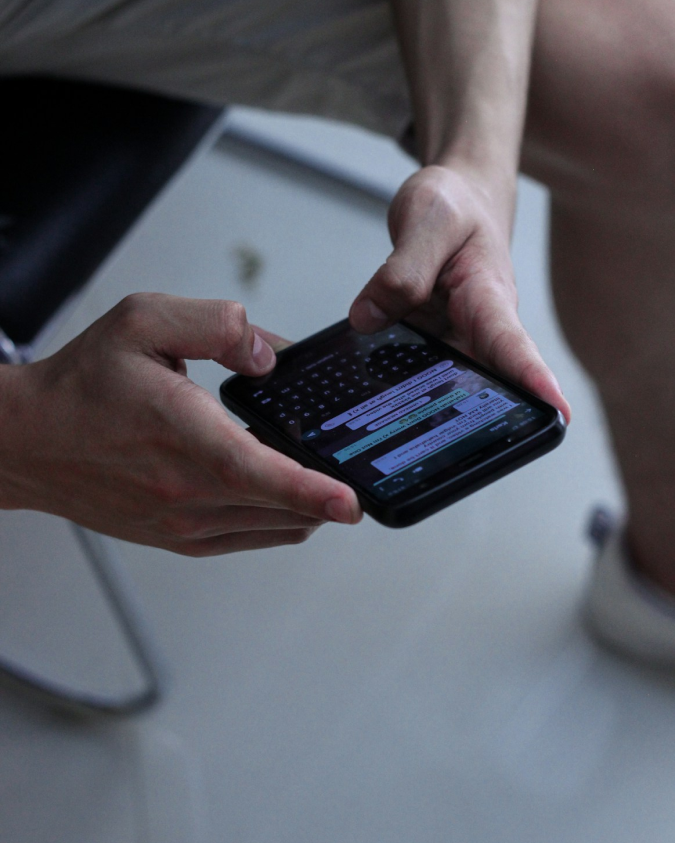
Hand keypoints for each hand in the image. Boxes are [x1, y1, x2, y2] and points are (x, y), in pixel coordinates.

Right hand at [0, 294, 360, 554]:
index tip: (351, 502)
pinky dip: (282, 518)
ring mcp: (183, 524)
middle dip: (327, 486)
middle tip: (349, 458)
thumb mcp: (143, 321)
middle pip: (280, 504)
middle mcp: (182, 491)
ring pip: (276, 526)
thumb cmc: (83, 384)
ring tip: (318, 468)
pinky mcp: (181, 541)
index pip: (253, 470)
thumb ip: (217, 324)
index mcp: (178, 433)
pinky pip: (253, 537)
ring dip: (308, 503)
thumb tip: (270, 355)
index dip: (308, 489)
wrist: (32, 441)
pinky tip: (286, 491)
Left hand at [349, 165, 570, 422]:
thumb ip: (401, 270)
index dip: (534, 381)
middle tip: (448, 457)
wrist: (454, 199)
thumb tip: (367, 319)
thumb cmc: (453, 205)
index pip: (513, 344)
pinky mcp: (431, 342)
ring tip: (394, 443)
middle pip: (483, 384)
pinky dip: (397, 383)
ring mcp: (455, 340)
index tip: (556, 415)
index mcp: (489, 297)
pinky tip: (369, 402)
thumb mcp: (426, 220)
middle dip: (471, 422)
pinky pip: (417, 368)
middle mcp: (478, 328)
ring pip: (444, 384)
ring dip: (425, 409)